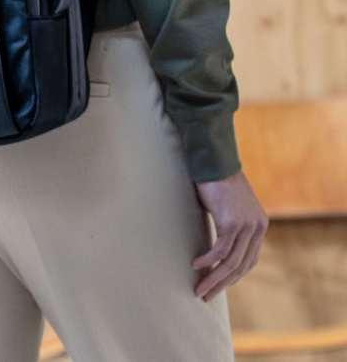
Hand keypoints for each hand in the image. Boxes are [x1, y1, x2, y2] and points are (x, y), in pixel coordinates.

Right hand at [192, 169, 268, 301]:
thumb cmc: (216, 180)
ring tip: (199, 288)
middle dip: (222, 283)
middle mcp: (257, 227)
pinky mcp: (232, 222)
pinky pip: (220, 249)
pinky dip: (208, 260)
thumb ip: (229, 224)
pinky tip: (196, 265)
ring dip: (214, 278)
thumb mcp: (228, 206)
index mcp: (259, 225)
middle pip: (241, 266)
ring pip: (230, 262)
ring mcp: (246, 226)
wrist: (214, 160)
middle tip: (205, 295)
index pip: (249, 260)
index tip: (218, 285)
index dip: (233, 276)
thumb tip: (217, 244)